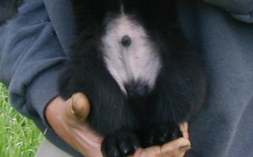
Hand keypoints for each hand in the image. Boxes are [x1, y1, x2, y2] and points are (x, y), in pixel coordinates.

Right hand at [45, 94, 190, 156]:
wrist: (68, 117)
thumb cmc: (70, 115)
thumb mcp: (70, 110)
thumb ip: (75, 107)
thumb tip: (79, 102)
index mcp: (107, 154)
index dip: (156, 155)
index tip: (173, 145)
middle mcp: (120, 155)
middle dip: (168, 153)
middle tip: (184, 140)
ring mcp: (127, 150)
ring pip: (152, 156)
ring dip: (169, 150)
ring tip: (184, 136)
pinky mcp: (130, 142)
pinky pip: (150, 147)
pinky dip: (163, 142)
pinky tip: (176, 131)